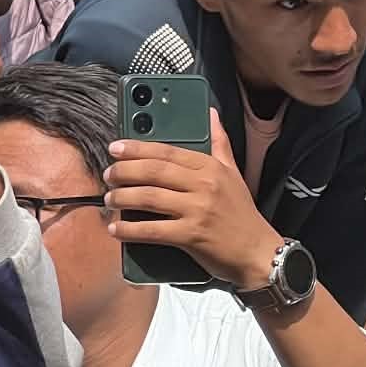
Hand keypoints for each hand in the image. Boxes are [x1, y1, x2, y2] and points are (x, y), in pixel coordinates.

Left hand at [104, 108, 283, 288]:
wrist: (257, 252)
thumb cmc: (242, 214)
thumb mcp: (234, 173)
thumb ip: (220, 142)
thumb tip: (211, 114)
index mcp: (210, 167)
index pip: (167, 151)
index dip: (138, 148)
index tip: (116, 148)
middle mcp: (203, 185)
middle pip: (154, 171)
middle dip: (124, 171)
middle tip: (108, 174)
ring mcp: (197, 210)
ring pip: (149, 198)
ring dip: (122, 197)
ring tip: (109, 199)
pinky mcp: (191, 236)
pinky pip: (152, 230)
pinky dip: (129, 229)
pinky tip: (116, 228)